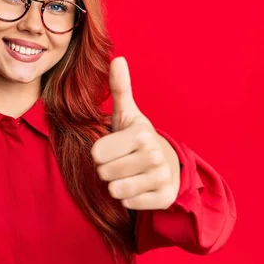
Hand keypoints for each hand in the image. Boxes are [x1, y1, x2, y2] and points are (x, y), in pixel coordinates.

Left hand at [91, 57, 180, 209]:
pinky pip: (129, 204)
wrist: (168, 164)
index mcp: (140, 133)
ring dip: (117, 185)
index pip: (96, 153)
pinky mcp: (164, 198)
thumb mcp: (127, 114)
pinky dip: (129, 199)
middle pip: (104, 173)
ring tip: (128, 174)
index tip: (114, 148)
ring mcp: (161, 177)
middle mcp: (153, 154)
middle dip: (107, 170)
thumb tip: (117, 58)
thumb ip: (120, 89)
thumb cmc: (137, 138)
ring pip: (115, 190)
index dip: (99, 153)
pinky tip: (139, 186)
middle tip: (121, 162)